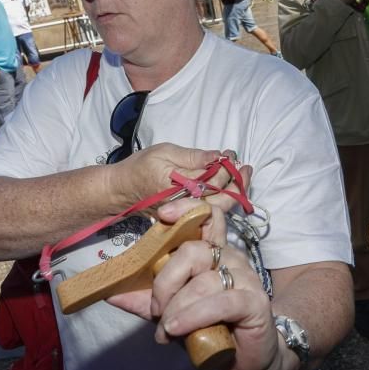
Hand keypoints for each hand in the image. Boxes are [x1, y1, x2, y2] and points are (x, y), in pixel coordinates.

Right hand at [108, 144, 244, 216]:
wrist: (121, 189)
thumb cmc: (140, 167)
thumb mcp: (164, 152)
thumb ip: (192, 157)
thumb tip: (216, 156)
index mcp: (179, 188)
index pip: (211, 180)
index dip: (225, 167)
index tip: (232, 154)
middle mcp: (185, 205)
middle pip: (220, 198)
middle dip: (236, 182)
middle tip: (247, 167)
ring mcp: (185, 214)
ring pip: (217, 207)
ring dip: (233, 191)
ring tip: (243, 175)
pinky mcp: (185, 217)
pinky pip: (209, 210)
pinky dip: (221, 198)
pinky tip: (229, 187)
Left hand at [109, 193, 295, 369]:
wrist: (246, 360)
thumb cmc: (211, 328)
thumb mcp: (172, 311)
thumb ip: (145, 300)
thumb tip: (110, 291)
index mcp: (213, 252)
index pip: (206, 216)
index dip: (187, 209)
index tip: (162, 216)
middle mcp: (231, 258)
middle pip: (193, 251)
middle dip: (165, 282)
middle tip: (156, 310)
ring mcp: (246, 278)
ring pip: (203, 281)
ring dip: (177, 309)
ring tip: (168, 330)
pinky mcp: (254, 302)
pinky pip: (220, 302)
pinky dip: (194, 316)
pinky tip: (177, 329)